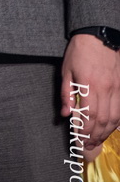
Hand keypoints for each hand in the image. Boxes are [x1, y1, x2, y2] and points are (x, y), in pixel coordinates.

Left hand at [61, 34, 119, 149]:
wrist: (99, 36)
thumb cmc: (79, 53)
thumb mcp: (66, 71)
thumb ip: (66, 94)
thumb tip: (65, 113)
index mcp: (89, 85)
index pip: (89, 115)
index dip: (85, 130)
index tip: (80, 139)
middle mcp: (106, 89)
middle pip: (103, 119)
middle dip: (96, 135)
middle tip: (89, 144)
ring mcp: (117, 88)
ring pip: (115, 117)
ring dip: (107, 131)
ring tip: (99, 140)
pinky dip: (117, 121)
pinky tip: (111, 127)